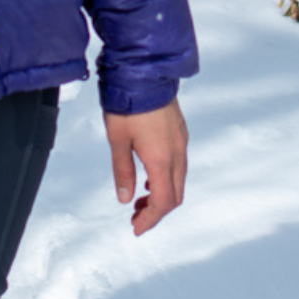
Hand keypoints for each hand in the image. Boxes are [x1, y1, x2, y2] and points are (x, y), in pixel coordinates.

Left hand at [104, 98, 187, 236]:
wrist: (145, 71)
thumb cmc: (129, 102)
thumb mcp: (118, 139)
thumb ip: (123, 171)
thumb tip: (125, 198)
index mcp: (161, 159)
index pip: (162, 202)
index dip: (150, 220)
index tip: (136, 228)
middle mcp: (177, 152)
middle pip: (174, 195)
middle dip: (156, 211)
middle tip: (136, 217)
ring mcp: (181, 141)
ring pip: (178, 180)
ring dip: (161, 194)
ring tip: (140, 198)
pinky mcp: (179, 131)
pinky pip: (179, 164)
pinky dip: (166, 178)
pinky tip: (149, 175)